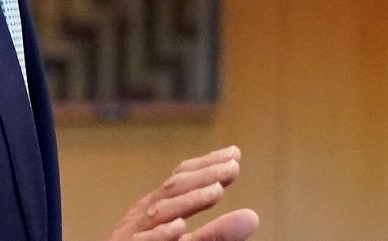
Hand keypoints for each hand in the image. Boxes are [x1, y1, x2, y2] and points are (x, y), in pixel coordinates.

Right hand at [105, 146, 259, 240]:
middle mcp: (143, 216)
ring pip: (161, 213)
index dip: (205, 165)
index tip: (234, 154)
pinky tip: (179, 227)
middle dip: (202, 176)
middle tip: (233, 167)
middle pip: (172, 190)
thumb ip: (217, 234)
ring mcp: (134, 234)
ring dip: (188, 201)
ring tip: (216, 191)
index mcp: (156, 209)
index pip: (180, 180)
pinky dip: (160, 234)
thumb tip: (252, 216)